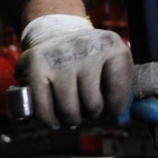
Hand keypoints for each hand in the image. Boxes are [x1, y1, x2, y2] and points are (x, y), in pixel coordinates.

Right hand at [16, 20, 132, 127]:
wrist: (56, 37)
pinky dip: (49, 120)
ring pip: (69, 111)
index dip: (116, 108)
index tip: (113, 114)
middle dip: (92, 115)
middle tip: (90, 110)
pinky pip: (44, 110)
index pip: (118, 88)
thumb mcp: (111, 64)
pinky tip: (55, 119)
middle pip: (93, 105)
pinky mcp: (35, 65)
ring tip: (73, 112)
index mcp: (110, 44)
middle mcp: (84, 46)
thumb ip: (121, 89)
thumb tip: (119, 119)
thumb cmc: (89, 60)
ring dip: (72, 119)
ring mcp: (59, 56)